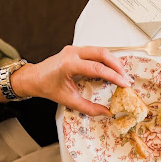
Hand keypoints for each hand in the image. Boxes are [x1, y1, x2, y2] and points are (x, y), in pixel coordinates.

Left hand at [12, 46, 131, 115]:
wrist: (34, 78)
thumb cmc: (48, 87)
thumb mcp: (69, 100)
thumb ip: (89, 108)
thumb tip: (106, 112)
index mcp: (69, 64)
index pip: (97, 68)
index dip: (113, 76)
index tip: (124, 84)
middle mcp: (72, 53)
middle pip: (102, 53)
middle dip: (117, 65)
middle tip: (126, 78)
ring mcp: (74, 49)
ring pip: (100, 50)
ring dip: (113, 61)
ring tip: (122, 73)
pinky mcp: (76, 49)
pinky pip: (95, 51)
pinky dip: (106, 59)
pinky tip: (112, 68)